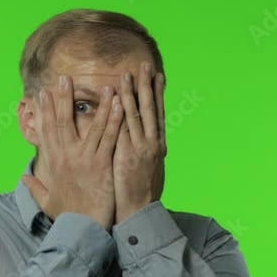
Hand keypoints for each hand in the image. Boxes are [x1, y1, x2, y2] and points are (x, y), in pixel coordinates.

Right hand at [20, 75, 125, 230]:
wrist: (82, 228)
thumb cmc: (66, 216)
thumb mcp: (46, 201)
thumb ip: (34, 187)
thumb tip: (23, 178)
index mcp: (54, 162)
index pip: (47, 130)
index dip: (45, 111)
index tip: (43, 94)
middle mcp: (67, 156)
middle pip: (64, 121)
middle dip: (63, 98)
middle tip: (64, 78)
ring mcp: (85, 159)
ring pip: (91, 125)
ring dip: (97, 104)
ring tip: (102, 86)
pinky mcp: (102, 164)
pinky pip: (109, 137)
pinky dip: (114, 119)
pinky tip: (119, 104)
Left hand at [113, 61, 165, 223]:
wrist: (139, 212)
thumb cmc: (142, 195)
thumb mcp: (151, 171)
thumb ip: (150, 155)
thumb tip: (155, 146)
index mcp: (157, 146)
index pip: (158, 114)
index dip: (158, 94)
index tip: (159, 76)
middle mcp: (152, 143)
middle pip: (150, 108)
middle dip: (148, 85)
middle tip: (145, 64)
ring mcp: (141, 147)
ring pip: (137, 114)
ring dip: (132, 92)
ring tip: (128, 72)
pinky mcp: (128, 154)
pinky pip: (124, 127)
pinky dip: (122, 110)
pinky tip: (118, 96)